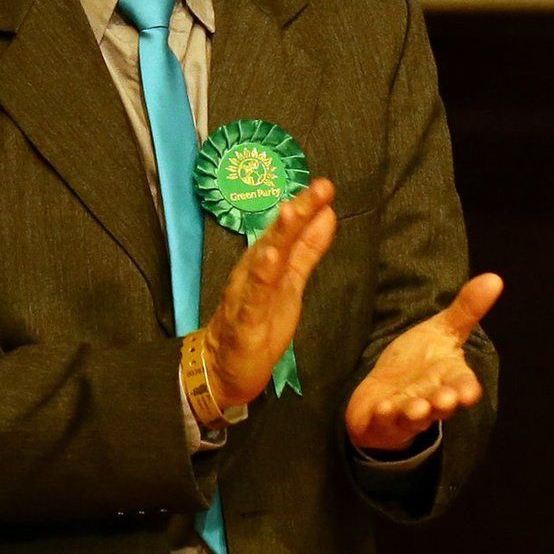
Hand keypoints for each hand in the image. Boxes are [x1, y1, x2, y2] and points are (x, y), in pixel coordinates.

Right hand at [200, 179, 337, 409]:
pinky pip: (252, 295)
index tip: (326, 186)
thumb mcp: (291, 282)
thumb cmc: (260, 321)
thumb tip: (327, 214)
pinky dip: (260, 276)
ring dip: (277, 235)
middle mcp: (252, 271)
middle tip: (319, 187)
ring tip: (292, 211)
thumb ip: (307, 250)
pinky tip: (269, 258)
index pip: (287, 229)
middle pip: (275, 237)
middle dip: (297, 211)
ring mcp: (246, 293)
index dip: (306, 207)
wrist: (225, 367)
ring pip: (263, 260)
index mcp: (266, 262)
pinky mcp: (244, 319)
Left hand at [345, 273, 503, 452]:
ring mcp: (407, 413)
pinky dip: (384, 416)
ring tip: (416, 408)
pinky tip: (382, 408)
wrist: (384, 390)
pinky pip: (384, 421)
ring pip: (415, 417)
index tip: (469, 393)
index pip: (464, 386)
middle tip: (445, 399)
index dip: (466, 390)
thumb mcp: (441, 332)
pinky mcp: (382, 422)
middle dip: (444, 403)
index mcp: (449, 378)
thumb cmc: (418, 362)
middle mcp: (432, 398)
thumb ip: (466, 309)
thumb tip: (495, 278)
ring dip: (416, 413)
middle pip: (443, 406)